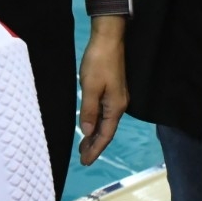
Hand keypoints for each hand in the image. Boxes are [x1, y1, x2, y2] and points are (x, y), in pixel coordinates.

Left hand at [76, 19, 127, 165]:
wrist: (108, 38)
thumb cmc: (99, 62)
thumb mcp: (90, 87)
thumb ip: (88, 111)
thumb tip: (86, 132)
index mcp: (115, 106)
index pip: (105, 135)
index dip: (95, 149)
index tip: (85, 162)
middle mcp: (119, 105)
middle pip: (106, 131)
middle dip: (95, 145)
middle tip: (82, 158)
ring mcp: (117, 97)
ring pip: (105, 122)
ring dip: (95, 135)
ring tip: (84, 146)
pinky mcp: (112, 90)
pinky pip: (104, 113)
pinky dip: (96, 122)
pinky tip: (89, 125)